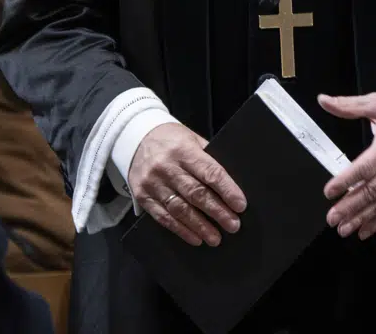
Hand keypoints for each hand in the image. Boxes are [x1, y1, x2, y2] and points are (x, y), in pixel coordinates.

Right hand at [128, 122, 245, 247]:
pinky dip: (181, 230)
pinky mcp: (142, 195)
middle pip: (196, 193)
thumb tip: (231, 185)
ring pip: (180, 209)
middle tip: (233, 225)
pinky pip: (163, 217)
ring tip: (215, 238)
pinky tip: (195, 238)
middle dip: (217, 212)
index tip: (240, 205)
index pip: (209, 172)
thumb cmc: (171, 140)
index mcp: (183, 150)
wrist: (135, 137)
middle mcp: (166, 166)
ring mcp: (153, 182)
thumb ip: (207, 158)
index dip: (227, 190)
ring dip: (200, 226)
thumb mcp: (191, 139)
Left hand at [319, 92, 375, 239]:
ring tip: (344, 229)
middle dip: (351, 207)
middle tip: (332, 218)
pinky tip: (364, 231)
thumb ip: (348, 105)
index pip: (365, 167)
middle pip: (372, 190)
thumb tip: (323, 101)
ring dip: (362, 218)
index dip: (346, 180)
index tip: (329, 191)